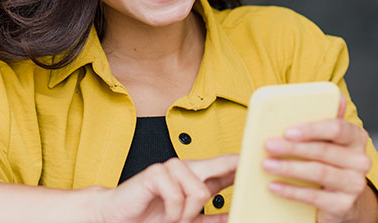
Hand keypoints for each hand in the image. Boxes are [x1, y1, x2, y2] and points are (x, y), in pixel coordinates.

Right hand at [94, 154, 237, 222]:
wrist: (117, 217)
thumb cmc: (150, 215)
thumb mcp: (187, 219)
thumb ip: (211, 218)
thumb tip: (236, 216)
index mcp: (195, 177)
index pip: (224, 167)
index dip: (242, 163)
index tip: (261, 159)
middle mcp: (185, 168)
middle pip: (218, 165)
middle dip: (234, 170)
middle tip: (241, 175)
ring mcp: (170, 168)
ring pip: (199, 191)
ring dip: (186, 213)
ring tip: (173, 217)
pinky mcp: (155, 173)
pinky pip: (177, 196)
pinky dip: (172, 213)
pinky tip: (163, 214)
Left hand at [262, 95, 374, 222]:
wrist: (341, 199)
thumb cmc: (327, 161)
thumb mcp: (326, 139)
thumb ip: (325, 118)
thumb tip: (335, 95)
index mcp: (356, 137)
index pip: (337, 128)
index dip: (312, 129)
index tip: (288, 130)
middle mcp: (360, 160)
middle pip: (323, 151)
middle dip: (293, 148)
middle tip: (269, 145)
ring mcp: (355, 184)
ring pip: (319, 172)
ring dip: (289, 168)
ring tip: (267, 164)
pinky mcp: (344, 205)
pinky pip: (314, 196)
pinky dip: (291, 191)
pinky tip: (273, 186)